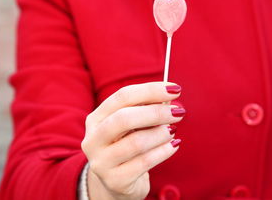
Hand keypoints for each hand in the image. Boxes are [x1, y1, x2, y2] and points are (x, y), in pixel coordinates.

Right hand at [81, 81, 184, 199]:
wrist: (118, 182)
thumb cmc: (129, 145)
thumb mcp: (133, 126)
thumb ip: (147, 110)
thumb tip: (169, 98)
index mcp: (97, 118)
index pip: (123, 96)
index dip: (150, 90)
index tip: (174, 89)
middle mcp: (93, 139)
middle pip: (124, 118)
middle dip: (155, 112)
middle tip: (178, 112)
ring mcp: (101, 162)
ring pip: (136, 142)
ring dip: (161, 134)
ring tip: (173, 131)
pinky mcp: (115, 180)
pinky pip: (145, 162)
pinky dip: (163, 151)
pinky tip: (173, 145)